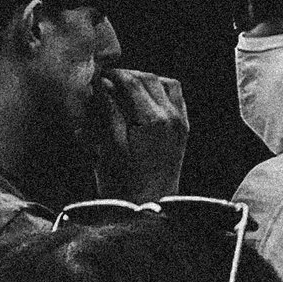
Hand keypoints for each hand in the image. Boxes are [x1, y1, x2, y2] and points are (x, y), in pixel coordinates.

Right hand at [91, 68, 188, 201]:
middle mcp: (172, 117)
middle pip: (151, 79)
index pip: (133, 82)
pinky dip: (161, 91)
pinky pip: (177, 98)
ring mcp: (181, 122)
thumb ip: (107, 112)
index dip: (114, 75)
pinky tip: (144, 100)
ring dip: (147, 81)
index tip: (99, 75)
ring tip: (126, 88)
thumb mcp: (108, 147)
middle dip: (129, 75)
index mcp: (153, 120)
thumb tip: (102, 86)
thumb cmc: (123, 183)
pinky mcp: (183, 130)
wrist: (149, 207)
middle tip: (109, 80)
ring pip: (168, 84)